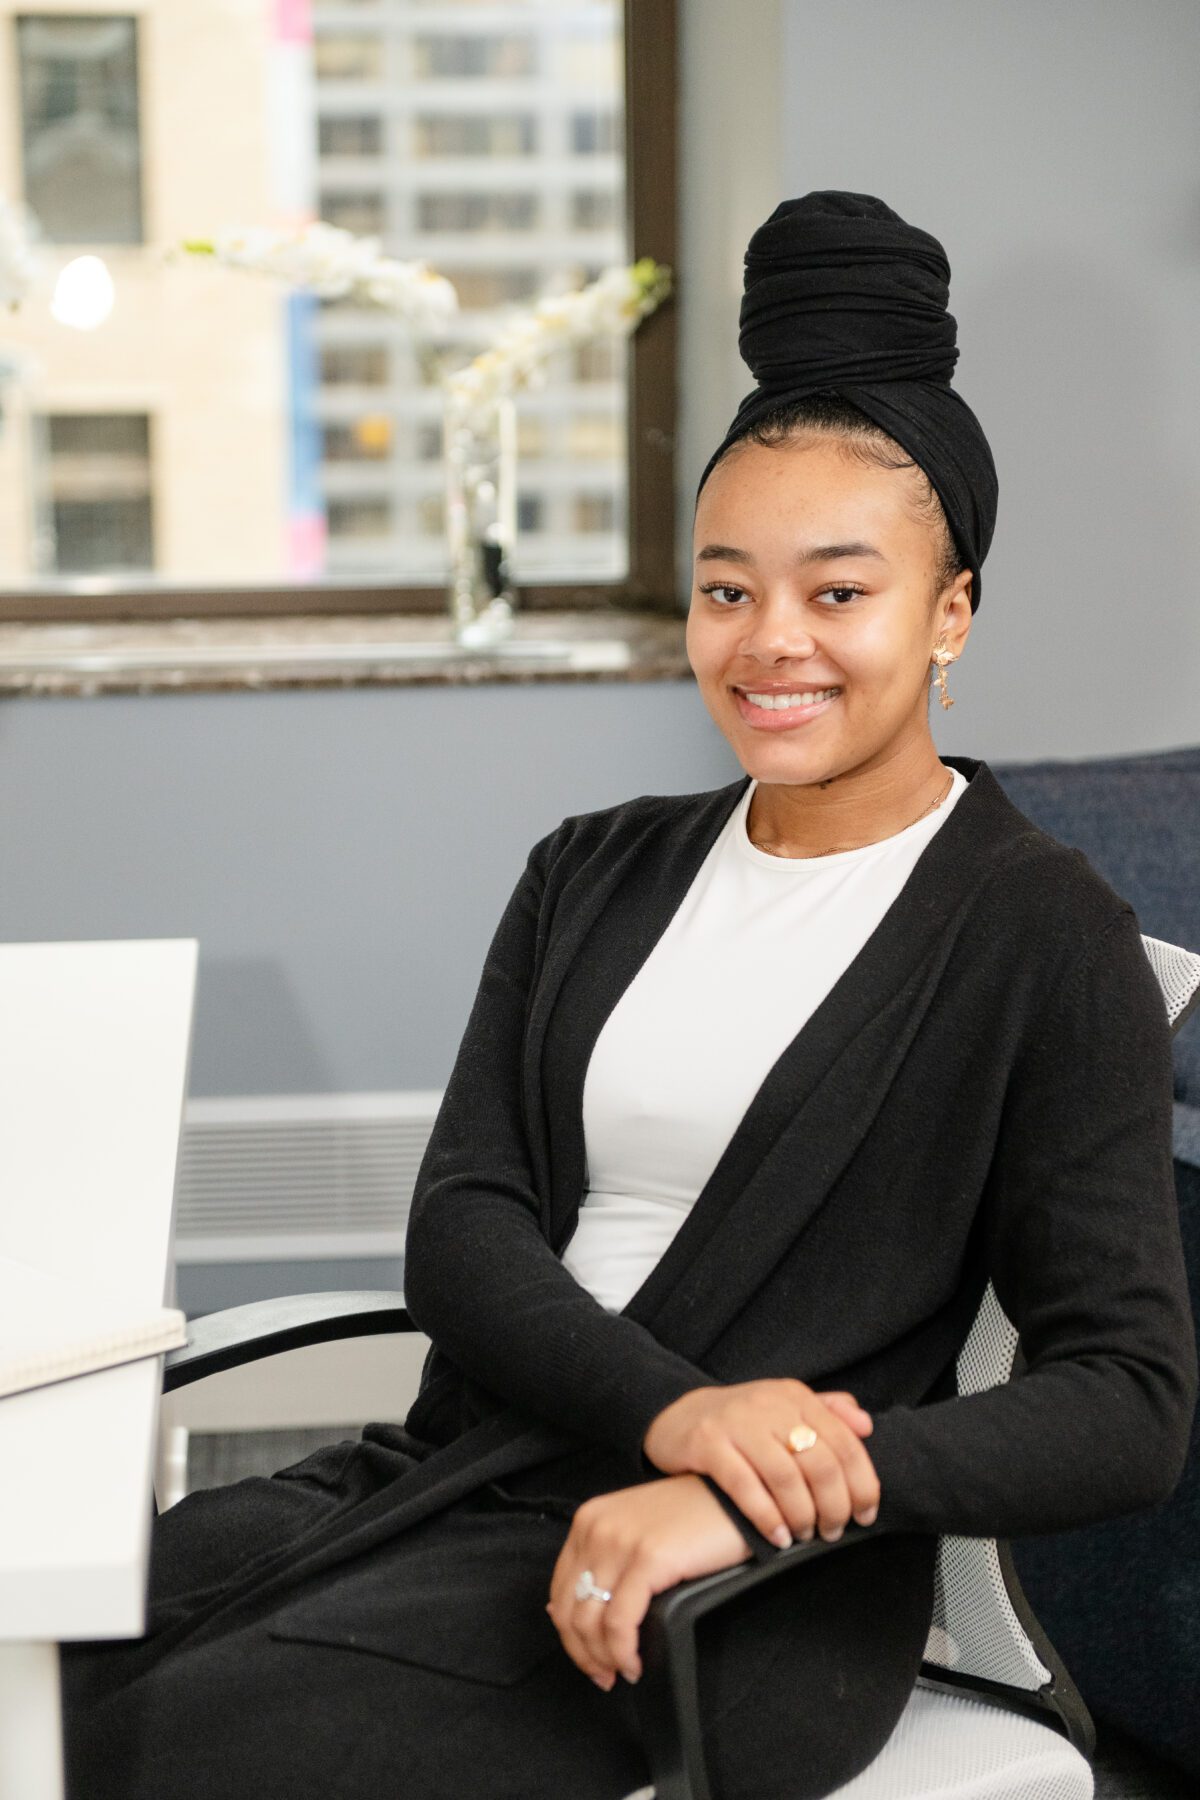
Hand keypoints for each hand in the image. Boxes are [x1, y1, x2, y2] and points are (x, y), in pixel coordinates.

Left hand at [546, 1474, 750, 1690]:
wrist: (736, 1495)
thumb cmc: (693, 1516)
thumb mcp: (636, 1530)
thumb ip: (603, 1561)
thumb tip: (564, 1611)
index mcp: (588, 1520)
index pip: (559, 1590)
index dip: (570, 1634)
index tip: (590, 1657)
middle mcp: (596, 1528)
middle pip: (569, 1611)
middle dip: (583, 1654)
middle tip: (605, 1676)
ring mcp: (620, 1542)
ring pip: (589, 1623)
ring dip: (603, 1659)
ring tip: (623, 1672)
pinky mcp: (648, 1558)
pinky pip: (620, 1623)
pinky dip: (623, 1653)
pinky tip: (635, 1663)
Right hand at [642, 1381, 879, 1549]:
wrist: (677, 1416)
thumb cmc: (742, 1422)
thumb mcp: (785, 1407)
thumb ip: (828, 1413)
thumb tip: (867, 1426)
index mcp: (795, 1397)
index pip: (845, 1441)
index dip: (862, 1483)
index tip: (866, 1515)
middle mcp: (769, 1405)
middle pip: (819, 1463)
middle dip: (834, 1506)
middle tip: (833, 1532)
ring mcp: (736, 1422)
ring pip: (784, 1476)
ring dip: (802, 1515)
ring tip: (805, 1536)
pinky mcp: (707, 1442)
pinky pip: (744, 1486)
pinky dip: (766, 1517)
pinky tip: (778, 1538)